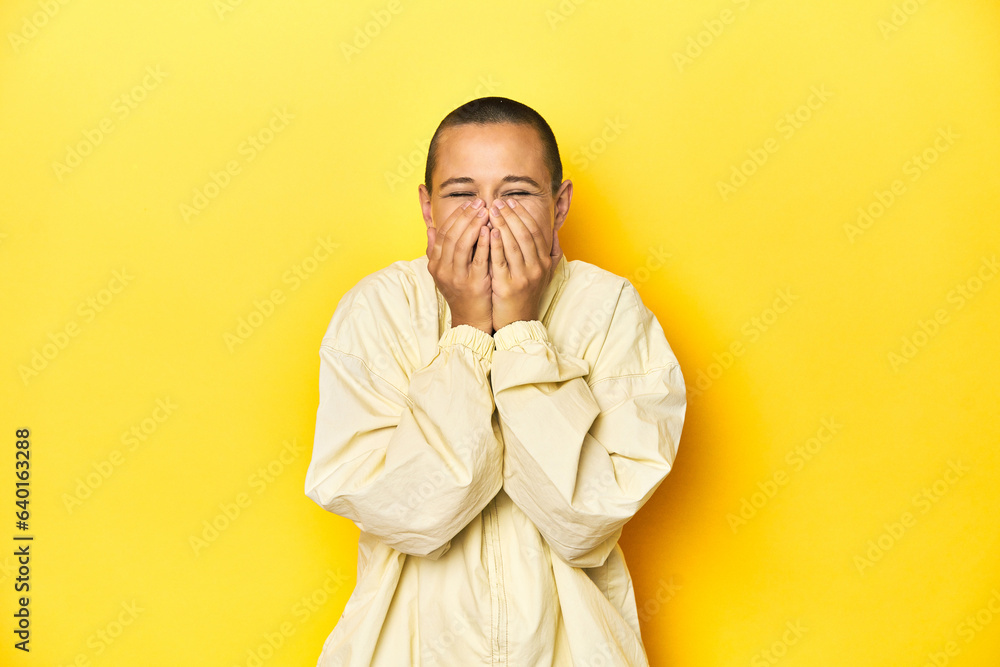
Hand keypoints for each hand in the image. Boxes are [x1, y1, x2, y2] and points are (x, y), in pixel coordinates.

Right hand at [426, 198, 492, 334]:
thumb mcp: (444, 271)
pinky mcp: (473, 285)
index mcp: (435, 264)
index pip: (443, 233)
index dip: (456, 216)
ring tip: (485, 211)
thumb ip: (437, 250)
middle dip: (465, 216)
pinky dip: (483, 243)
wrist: (470, 319)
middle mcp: (443, 270)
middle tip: (479, 202)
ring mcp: (457, 278)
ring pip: (462, 245)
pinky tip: (490, 230)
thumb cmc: (461, 292)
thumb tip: (431, 229)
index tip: (469, 204)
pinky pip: (477, 260)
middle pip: (451, 236)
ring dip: (473, 225)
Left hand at [488, 198, 561, 331]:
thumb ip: (551, 253)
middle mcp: (537, 268)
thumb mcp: (546, 275)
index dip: (523, 215)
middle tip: (498, 202)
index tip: (511, 202)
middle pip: (525, 235)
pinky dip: (496, 244)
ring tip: (491, 211)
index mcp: (544, 262)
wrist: (518, 322)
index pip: (535, 232)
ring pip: (514, 245)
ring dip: (503, 225)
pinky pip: (501, 261)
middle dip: (511, 215)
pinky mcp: (507, 286)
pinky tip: (489, 231)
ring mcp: (523, 277)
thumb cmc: (528, 295)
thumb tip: (555, 232)